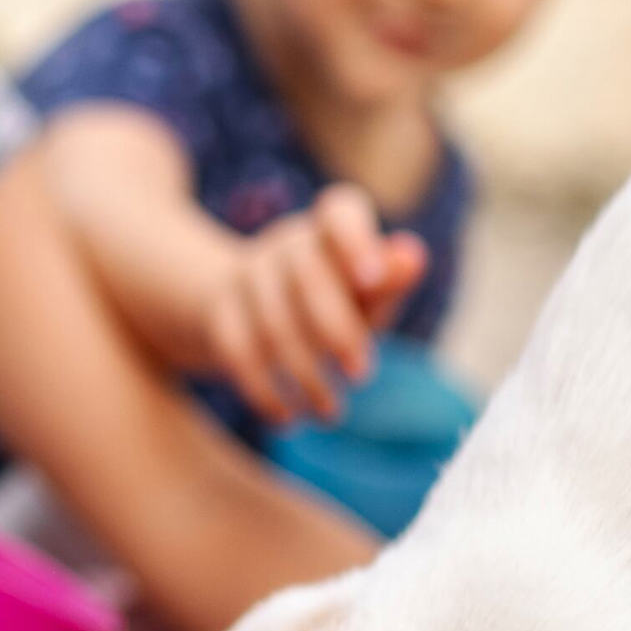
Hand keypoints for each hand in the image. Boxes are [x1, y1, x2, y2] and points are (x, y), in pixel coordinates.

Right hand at [206, 184, 426, 426]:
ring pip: (272, 322)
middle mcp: (286, 245)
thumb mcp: (365, 293)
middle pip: (306, 275)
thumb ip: (389, 281)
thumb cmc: (330, 300)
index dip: (354, 240)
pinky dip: (263, 390)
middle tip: (362, 376)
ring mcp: (246, 276)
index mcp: (329, 231)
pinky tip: (287, 418)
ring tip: (331, 414)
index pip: (338, 212)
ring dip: (305, 375)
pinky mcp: (218, 314)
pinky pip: (236, 350)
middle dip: (336, 328)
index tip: (372, 277)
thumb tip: (412, 257)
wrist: (242, 304)